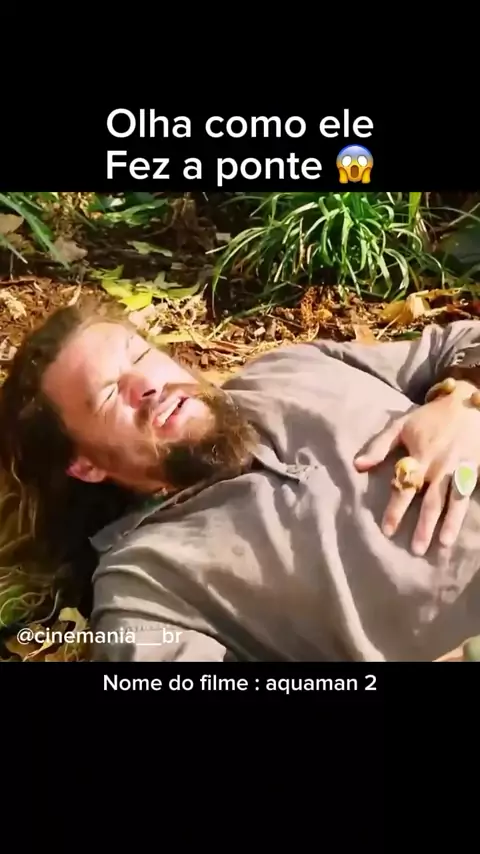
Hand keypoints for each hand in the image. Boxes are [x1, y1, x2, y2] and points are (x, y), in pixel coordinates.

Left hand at [354, 380, 479, 554]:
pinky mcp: (474, 470)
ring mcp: (459, 470)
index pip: (405, 488)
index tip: (388, 531)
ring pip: (453, 501)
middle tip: (416, 550)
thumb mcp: (401, 426)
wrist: (467, 403)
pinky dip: (465, 511)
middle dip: (423, 526)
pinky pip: (469, 494)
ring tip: (444, 544)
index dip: (395, 510)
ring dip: (449, 524)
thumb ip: (379, 446)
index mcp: (419, 457)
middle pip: (430, 501)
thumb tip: (357, 466)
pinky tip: (463, 528)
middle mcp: (439, 467)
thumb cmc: (430, 417)